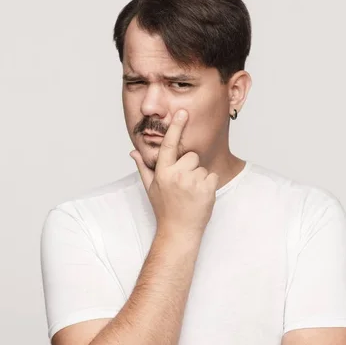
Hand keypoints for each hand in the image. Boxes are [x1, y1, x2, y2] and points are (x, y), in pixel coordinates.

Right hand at [130, 110, 218, 237]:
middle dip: (190, 166)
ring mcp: (192, 182)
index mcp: (162, 172)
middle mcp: (176, 175)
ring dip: (199, 177)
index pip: (168, 145)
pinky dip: (209, 184)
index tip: (182, 112)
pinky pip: (212, 175)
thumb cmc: (164, 209)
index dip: (175, 127)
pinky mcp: (207, 188)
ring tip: (191, 193)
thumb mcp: (150, 187)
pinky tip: (200, 196)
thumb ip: (143, 167)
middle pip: (190, 155)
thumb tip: (133, 152)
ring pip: (201, 166)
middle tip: (184, 185)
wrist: (179, 231)